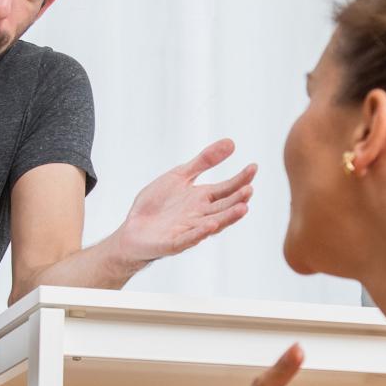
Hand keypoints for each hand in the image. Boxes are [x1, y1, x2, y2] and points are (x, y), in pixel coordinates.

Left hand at [115, 139, 255, 266]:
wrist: (132, 229)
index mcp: (202, 198)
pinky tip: (211, 225)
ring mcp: (188, 230)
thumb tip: (231, 142)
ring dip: (228, 217)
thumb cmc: (157, 204)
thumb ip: (204, 161)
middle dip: (237, 199)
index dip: (240, 179)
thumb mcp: (180, 176)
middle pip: (224, 206)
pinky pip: (188, 239)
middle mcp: (200, 215)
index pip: (227, 188)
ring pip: (213, 224)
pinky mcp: (173, 243)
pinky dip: (200, 233)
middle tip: (250, 189)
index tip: (253, 166)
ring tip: (243, 208)